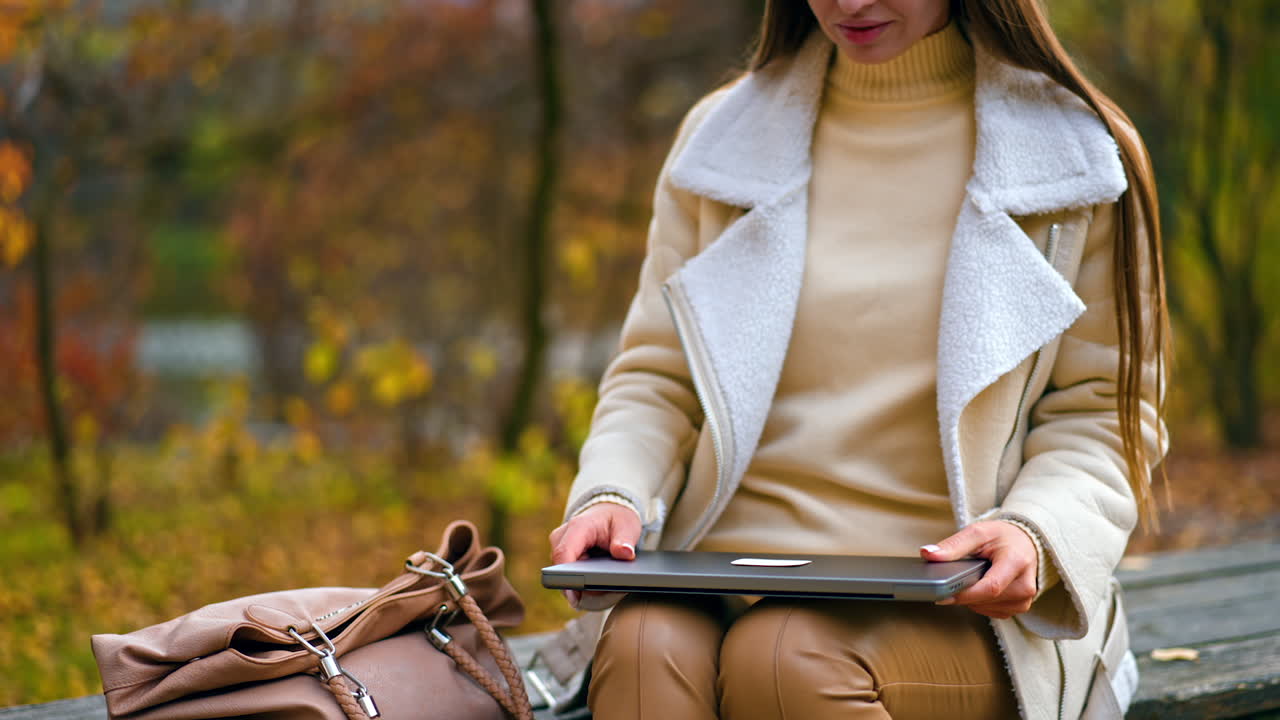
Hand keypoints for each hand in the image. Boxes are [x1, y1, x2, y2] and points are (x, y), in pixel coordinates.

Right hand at [548, 502, 641, 606]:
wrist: (609, 513)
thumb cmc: (617, 519)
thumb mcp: (627, 527)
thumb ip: (625, 541)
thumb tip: (625, 554)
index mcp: (578, 526)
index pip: (564, 553)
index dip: (566, 577)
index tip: (574, 596)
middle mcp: (562, 536)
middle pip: (561, 569)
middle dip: (581, 585)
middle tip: (605, 592)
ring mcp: (560, 547)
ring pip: (563, 575)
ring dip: (583, 584)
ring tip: (607, 585)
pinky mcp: (563, 557)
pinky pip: (568, 575)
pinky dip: (583, 582)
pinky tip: (600, 584)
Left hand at [920, 520, 1038, 618]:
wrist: (1022, 542)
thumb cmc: (1001, 537)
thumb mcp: (977, 532)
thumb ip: (953, 545)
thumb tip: (929, 554)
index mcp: (1017, 562)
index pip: (990, 587)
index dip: (964, 594)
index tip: (942, 594)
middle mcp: (1025, 584)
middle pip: (987, 600)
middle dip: (964, 593)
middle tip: (954, 579)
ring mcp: (1024, 599)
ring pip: (987, 609)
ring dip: (971, 599)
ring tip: (971, 579)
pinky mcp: (1020, 607)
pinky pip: (992, 612)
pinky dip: (980, 603)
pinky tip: (979, 588)